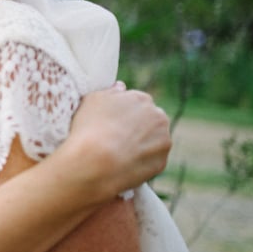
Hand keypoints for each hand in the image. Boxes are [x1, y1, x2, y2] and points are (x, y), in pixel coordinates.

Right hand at [67, 81, 170, 197]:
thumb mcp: (92, 100)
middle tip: (116, 137)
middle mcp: (158, 116)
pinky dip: (141, 161)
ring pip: (154, 140)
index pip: (137, 103)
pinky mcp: (162, 162)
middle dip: (138, 127)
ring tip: (119, 152)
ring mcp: (163, 140)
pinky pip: (152, 160)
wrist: (94, 162)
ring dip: (142, 143)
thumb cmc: (89, 128)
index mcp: (141, 98)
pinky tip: (124, 164)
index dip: (124, 113)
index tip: (112, 122)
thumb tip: (121, 87)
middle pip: (150, 120)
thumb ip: (111, 91)